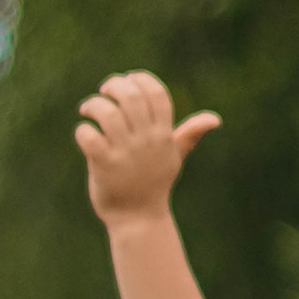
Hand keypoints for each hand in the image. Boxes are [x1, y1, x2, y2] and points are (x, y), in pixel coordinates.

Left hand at [75, 70, 221, 223]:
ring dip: (94, 105)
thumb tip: (215, 119)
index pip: (157, 93)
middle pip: (131, 96)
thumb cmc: (155, 184)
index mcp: (163, 134)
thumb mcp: (174, 157)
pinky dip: (83, 130)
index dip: (141, 79)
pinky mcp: (105, 164)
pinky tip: (85, 133)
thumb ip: (190, 134)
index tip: (128, 80)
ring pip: (108, 113)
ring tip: (89, 109)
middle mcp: (146, 141)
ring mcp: (126, 153)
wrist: (139, 219)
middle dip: (114, 85)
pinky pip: (90, 137)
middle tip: (105, 91)